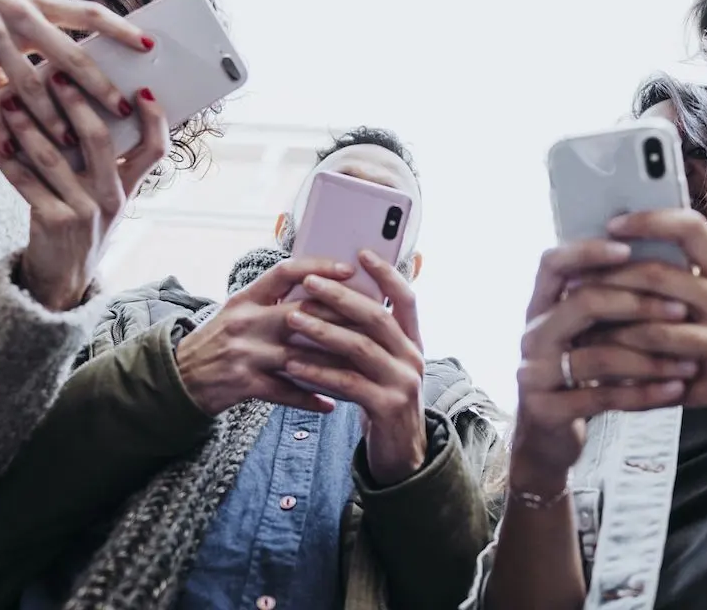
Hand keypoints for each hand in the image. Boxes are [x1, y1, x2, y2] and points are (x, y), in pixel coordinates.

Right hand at [0, 0, 153, 153]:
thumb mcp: (3, 5)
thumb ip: (35, 32)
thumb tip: (69, 65)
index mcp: (33, 1)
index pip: (88, 12)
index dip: (121, 29)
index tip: (151, 46)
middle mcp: (17, 14)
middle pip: (69, 55)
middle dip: (98, 87)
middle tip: (123, 110)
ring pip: (31, 84)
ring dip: (52, 119)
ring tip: (72, 145)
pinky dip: (0, 124)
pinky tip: (11, 146)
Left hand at [0, 76, 167, 310]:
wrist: (62, 279)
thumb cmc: (82, 226)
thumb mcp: (104, 198)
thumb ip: (102, 163)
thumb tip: (82, 108)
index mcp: (129, 188)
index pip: (155, 150)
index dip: (154, 119)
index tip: (140, 89)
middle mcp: (112, 198)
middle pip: (100, 140)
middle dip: (77, 103)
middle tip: (56, 74)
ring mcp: (84, 211)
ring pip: (55, 157)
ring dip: (29, 126)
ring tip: (10, 101)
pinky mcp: (53, 223)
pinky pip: (25, 183)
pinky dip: (5, 161)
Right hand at [174, 257, 358, 414]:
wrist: (179, 378)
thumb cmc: (217, 342)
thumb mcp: (238, 311)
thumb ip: (272, 300)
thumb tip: (319, 287)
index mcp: (246, 298)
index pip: (285, 271)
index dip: (319, 268)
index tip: (349, 270)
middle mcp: (246, 321)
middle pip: (302, 313)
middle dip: (341, 317)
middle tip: (373, 321)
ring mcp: (246, 353)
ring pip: (301, 355)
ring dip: (335, 363)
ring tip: (363, 366)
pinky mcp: (244, 383)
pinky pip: (286, 391)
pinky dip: (311, 398)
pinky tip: (332, 404)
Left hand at [280, 250, 428, 485]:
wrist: (400, 454)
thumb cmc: (381, 400)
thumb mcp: (381, 365)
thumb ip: (367, 337)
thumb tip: (332, 298)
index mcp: (412, 342)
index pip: (406, 298)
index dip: (386, 273)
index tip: (361, 252)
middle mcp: (413, 358)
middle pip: (378, 317)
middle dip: (341, 296)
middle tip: (308, 282)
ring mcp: (403, 383)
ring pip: (361, 347)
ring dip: (324, 330)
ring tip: (293, 318)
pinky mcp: (387, 407)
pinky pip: (348, 383)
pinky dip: (318, 371)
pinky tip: (294, 364)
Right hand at [510, 240, 696, 493]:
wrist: (547, 437)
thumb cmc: (578, 375)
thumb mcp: (584, 335)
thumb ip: (606, 303)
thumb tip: (663, 262)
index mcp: (540, 306)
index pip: (553, 263)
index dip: (588, 251)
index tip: (628, 248)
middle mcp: (532, 334)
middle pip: (581, 303)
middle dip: (636, 304)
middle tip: (682, 310)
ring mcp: (534, 373)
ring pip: (597, 355)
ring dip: (650, 358)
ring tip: (690, 362)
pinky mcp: (546, 409)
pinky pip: (602, 397)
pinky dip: (643, 394)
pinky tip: (676, 391)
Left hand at [589, 210, 706, 439]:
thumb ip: (696, 278)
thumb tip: (636, 259)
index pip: (691, 227)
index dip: (648, 220)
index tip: (611, 224)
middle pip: (660, 277)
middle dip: (608, 283)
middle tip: (571, 289)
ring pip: (656, 332)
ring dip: (611, 336)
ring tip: (579, 337)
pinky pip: (667, 384)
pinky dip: (633, 385)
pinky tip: (607, 384)